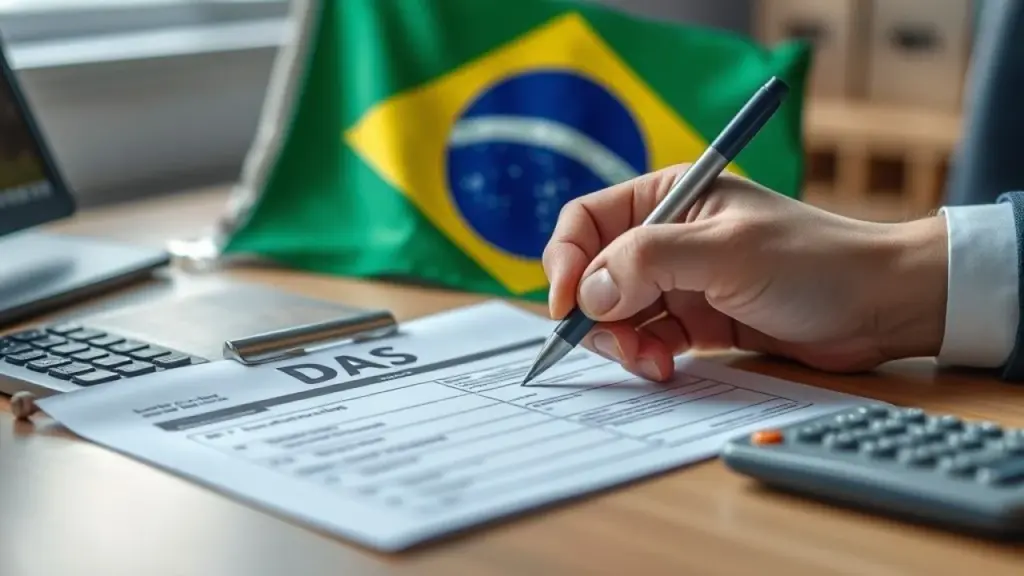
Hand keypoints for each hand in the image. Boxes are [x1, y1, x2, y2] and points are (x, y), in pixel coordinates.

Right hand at [542, 164, 947, 380]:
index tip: (564, 305)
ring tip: (653, 362)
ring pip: (615, 313)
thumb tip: (587, 292)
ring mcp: (678, 281)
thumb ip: (649, 262)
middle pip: (592, 274)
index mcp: (667, 197)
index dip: (564, 261)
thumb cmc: (813, 261)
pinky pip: (646, 339)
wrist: (877, 306)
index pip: (586, 222)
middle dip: (596, 313)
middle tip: (621, 344)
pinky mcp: (694, 320)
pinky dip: (645, 357)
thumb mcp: (726, 251)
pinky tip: (666, 367)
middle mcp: (665, 237)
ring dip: (622, 342)